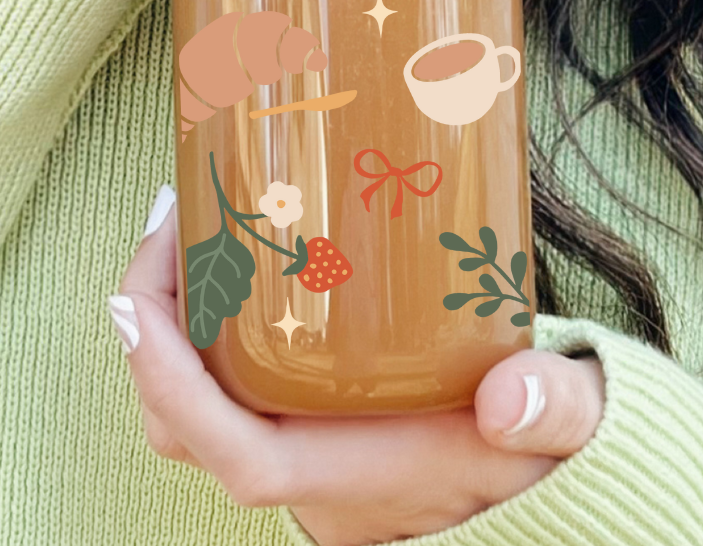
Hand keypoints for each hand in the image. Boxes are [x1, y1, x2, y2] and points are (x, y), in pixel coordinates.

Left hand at [110, 203, 605, 545]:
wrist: (546, 485)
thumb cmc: (542, 459)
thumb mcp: (564, 426)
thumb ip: (554, 408)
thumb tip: (513, 396)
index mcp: (353, 477)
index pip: (232, 453)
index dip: (167, 380)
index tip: (137, 295)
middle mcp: (309, 474)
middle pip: (185, 422)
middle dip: (151, 326)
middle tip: (176, 217)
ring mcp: (301, 453)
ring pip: (196, 403)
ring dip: (173, 320)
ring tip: (196, 222)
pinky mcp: (307, 427)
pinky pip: (227, 385)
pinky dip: (209, 326)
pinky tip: (241, 255)